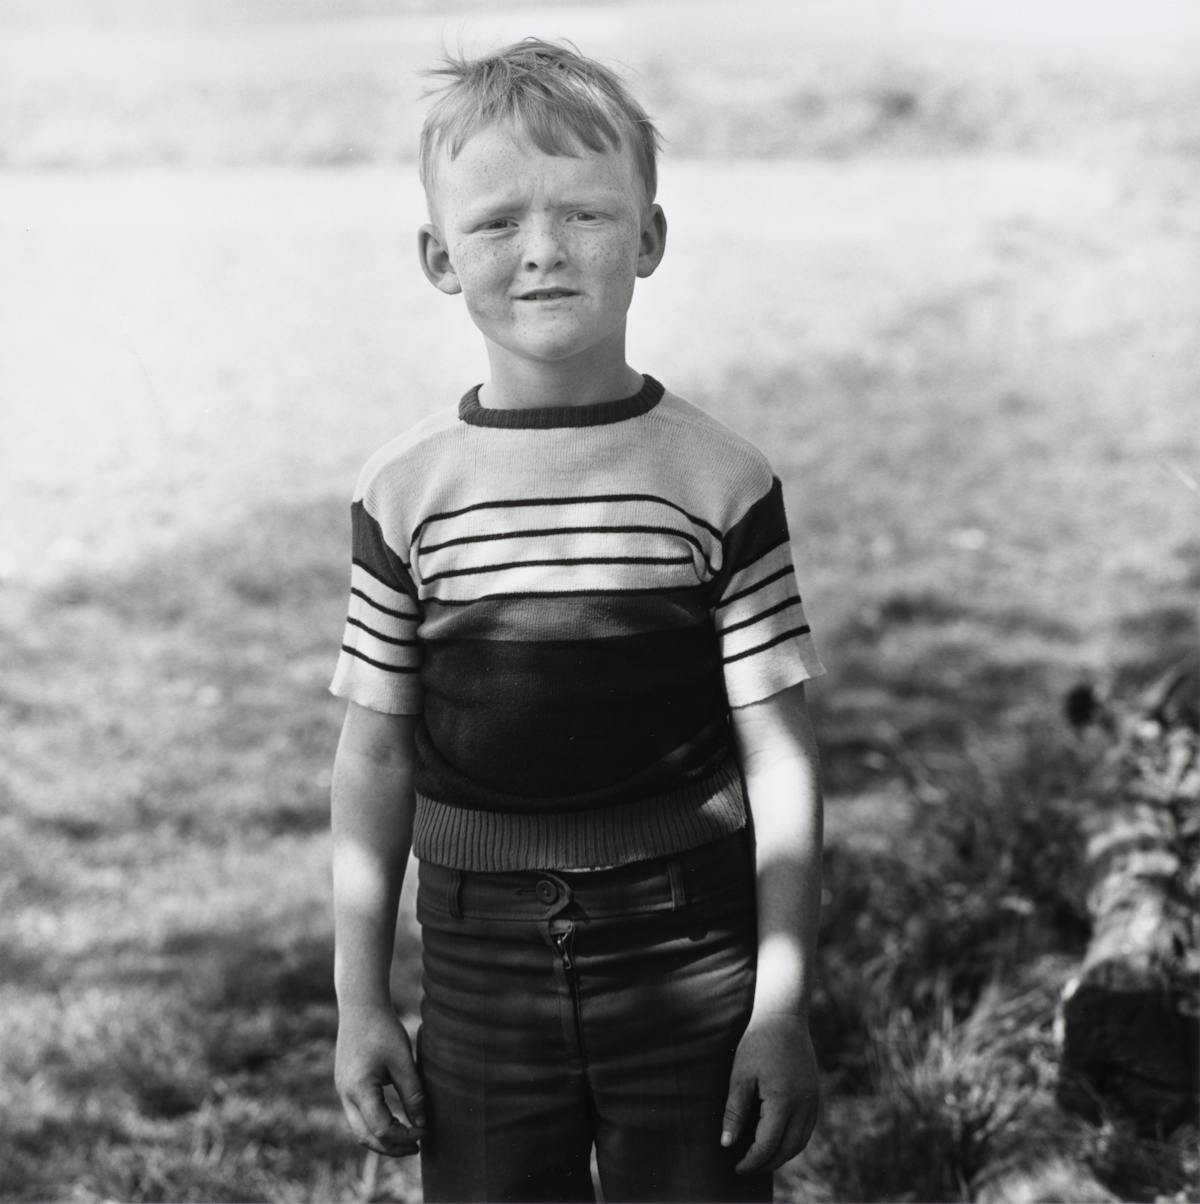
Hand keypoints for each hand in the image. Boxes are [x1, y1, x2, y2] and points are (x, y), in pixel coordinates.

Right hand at [335, 1004, 426, 1156]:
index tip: (425, 1131)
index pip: (381, 1129)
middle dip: (391, 1147)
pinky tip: (394, 1121)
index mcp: (359, 1090)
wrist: (360, 1006)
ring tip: (408, 1139)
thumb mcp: (403, 1060)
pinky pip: (358, 1116)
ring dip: (382, 1139)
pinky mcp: (345, 1085)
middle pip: (365, 1137)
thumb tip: (422, 1125)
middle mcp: (345, 1095)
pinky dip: (375, 1125)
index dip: (405, 1136)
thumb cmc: (383, 1030)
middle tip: (417, 1148)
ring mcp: (342, 1091)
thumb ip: (413, 1093)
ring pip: (360, 1129)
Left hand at [721, 1012, 818, 1174]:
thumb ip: (734, 1110)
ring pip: (800, 1142)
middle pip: (787, 1150)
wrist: (784, 1017)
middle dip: (767, 1164)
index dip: (751, 1161)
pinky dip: (793, 1141)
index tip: (736, 1167)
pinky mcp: (815, 1095)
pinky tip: (778, 1140)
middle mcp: (803, 1106)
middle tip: (747, 1168)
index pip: (767, 1145)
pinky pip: (807, 1129)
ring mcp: (812, 1101)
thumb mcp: (740, 1074)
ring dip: (782, 1155)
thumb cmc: (758, 1043)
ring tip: (761, 1158)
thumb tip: (727, 1143)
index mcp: (783, 1102)